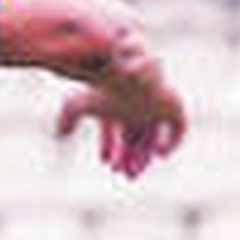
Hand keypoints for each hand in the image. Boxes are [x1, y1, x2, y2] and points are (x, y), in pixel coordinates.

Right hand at [56, 40, 187, 179]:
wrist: (120, 64)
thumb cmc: (101, 84)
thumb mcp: (79, 102)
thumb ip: (69, 116)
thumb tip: (60, 135)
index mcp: (125, 108)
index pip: (125, 136)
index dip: (119, 153)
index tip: (111, 167)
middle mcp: (143, 108)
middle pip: (139, 140)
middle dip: (132, 158)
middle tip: (128, 175)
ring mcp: (158, 106)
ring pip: (154, 138)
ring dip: (145, 155)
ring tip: (135, 169)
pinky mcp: (173, 104)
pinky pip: (179, 127)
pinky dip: (172, 142)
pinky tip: (159, 153)